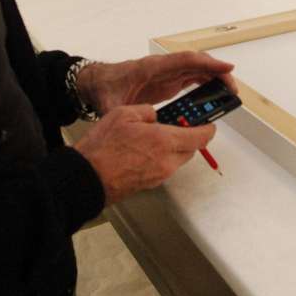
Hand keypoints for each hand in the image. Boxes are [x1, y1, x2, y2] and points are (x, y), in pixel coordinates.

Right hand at [73, 105, 216, 204]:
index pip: (202, 137)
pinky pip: (164, 168)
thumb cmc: (102, 148)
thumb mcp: (123, 113)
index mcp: (165, 141)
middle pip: (191, 149)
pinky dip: (161, 158)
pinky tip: (143, 150)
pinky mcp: (150, 184)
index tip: (208, 121)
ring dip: (174, 148)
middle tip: (177, 125)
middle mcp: (167, 161)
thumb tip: (154, 115)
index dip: (208, 128)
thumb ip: (147, 111)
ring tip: (154, 136)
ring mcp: (159, 175)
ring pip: (178, 159)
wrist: (87, 178)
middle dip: (189, 136)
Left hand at [76, 51, 234, 114]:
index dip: (207, 63)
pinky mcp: (167, 81)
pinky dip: (205, 83)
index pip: (185, 61)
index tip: (227, 68)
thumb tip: (130, 129)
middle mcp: (163, 67)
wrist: (97, 82)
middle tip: (233, 89)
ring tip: (229, 94)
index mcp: (152, 68)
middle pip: (196, 64)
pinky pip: (191, 77)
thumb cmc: (104, 88)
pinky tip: (214, 95)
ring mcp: (166, 73)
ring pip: (196, 70)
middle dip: (217, 73)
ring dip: (214, 78)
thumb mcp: (110, 105)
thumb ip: (120, 116)